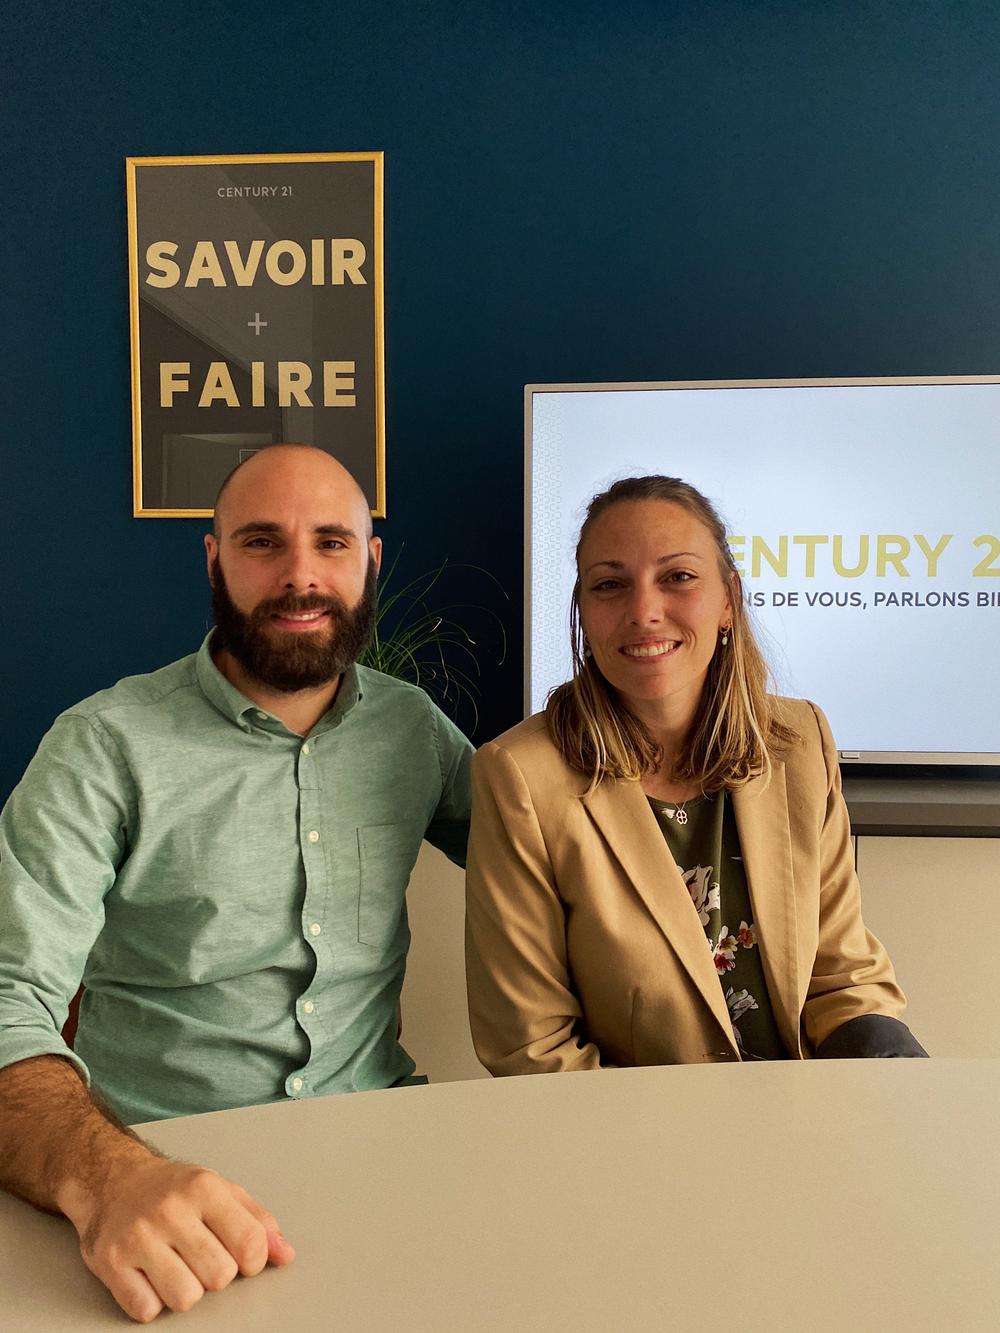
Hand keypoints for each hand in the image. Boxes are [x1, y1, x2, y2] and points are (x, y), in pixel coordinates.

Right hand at [65, 1152, 294, 1322]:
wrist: (112, 1180)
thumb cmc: (173, 1190)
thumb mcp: (220, 1191)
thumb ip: (257, 1221)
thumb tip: (285, 1254)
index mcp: (204, 1189)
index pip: (250, 1242)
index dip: (253, 1261)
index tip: (242, 1258)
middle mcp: (170, 1210)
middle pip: (220, 1276)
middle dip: (216, 1275)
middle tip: (201, 1257)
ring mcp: (137, 1237)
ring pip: (185, 1299)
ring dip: (185, 1291)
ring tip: (176, 1267)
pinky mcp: (110, 1262)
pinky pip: (146, 1310)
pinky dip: (152, 1302)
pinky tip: (150, 1277)